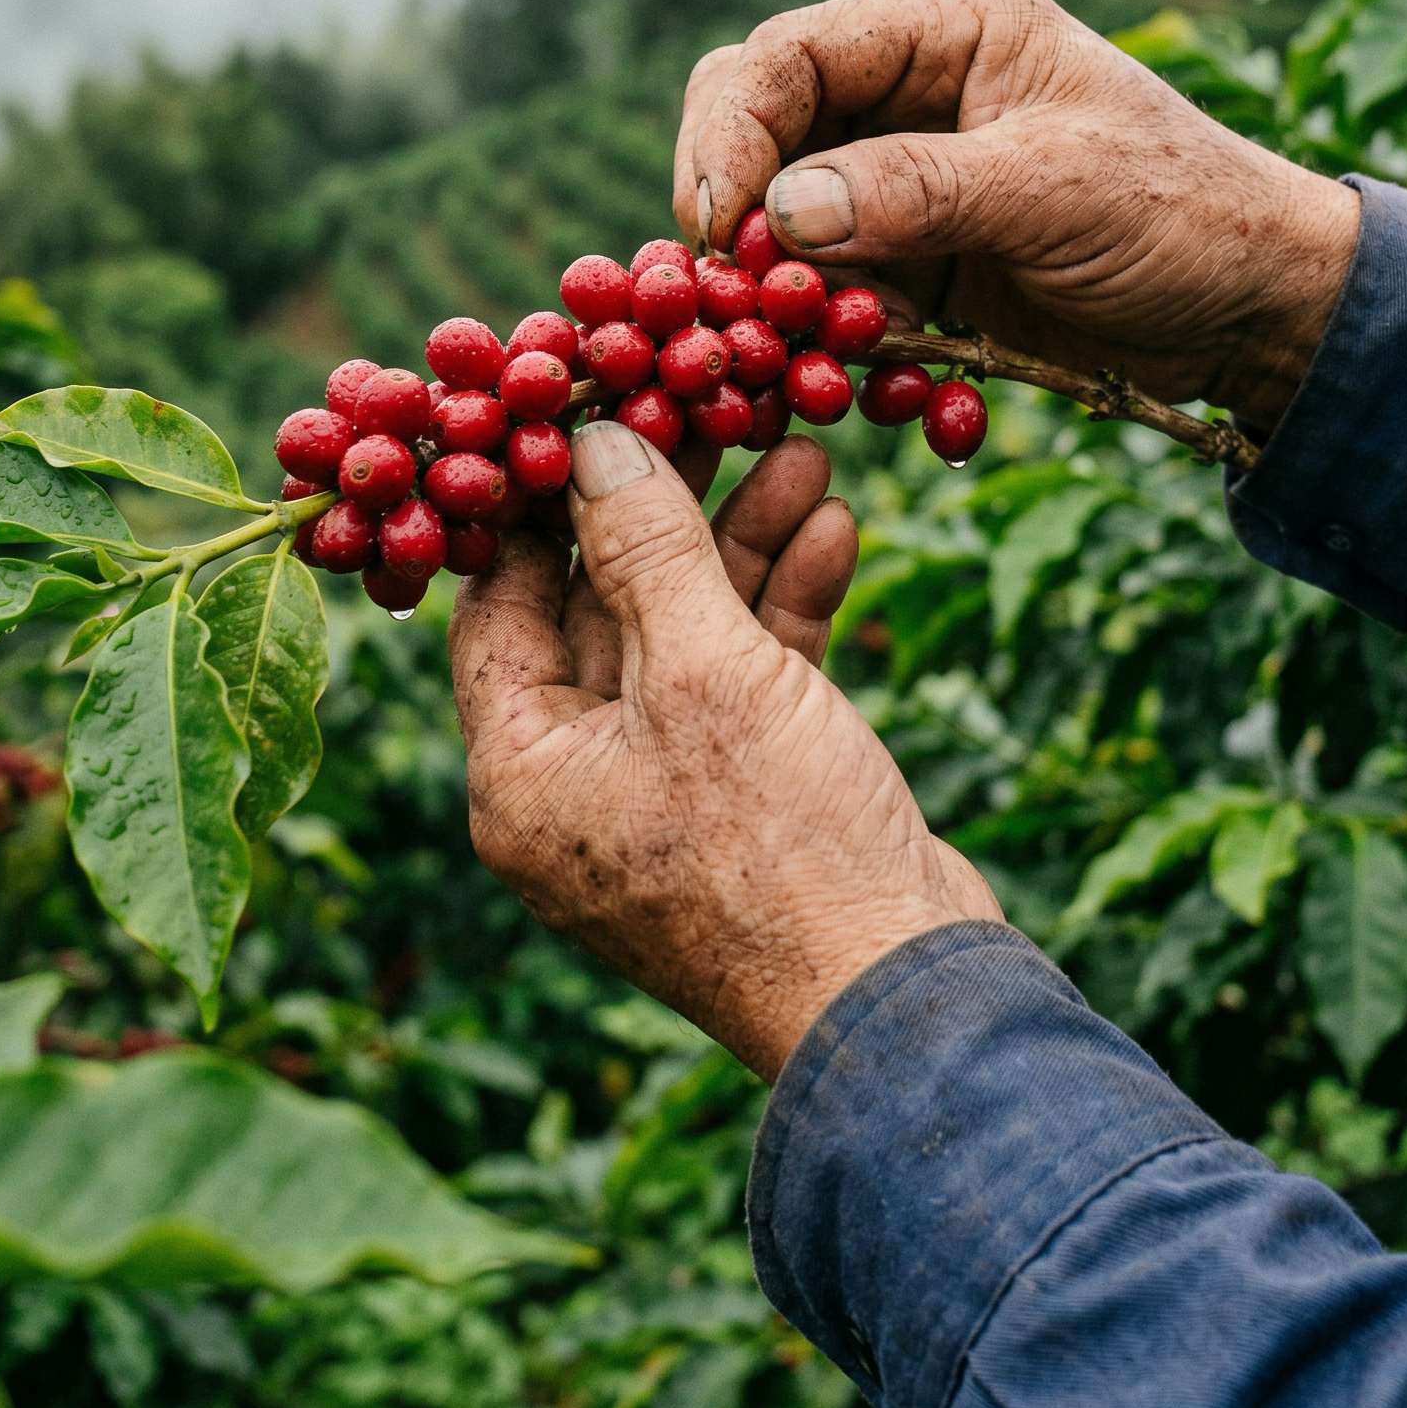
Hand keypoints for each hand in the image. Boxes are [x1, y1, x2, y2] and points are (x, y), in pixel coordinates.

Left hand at [449, 423, 1000, 1081]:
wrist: (910, 1002)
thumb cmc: (782, 847)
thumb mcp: (705, 672)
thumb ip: (647, 546)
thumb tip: (594, 440)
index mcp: (520, 774)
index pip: (496, 603)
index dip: (538, 500)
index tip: (579, 408)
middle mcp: (576, 788)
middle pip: (601, 609)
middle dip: (666, 506)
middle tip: (707, 405)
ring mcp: (665, 795)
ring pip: (685, 636)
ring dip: (741, 541)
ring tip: (800, 443)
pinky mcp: (748, 799)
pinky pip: (746, 681)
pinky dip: (783, 607)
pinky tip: (834, 526)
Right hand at [674, 0, 1359, 431]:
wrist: (1262, 310)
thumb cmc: (1185, 215)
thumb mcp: (1055, 191)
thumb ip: (916, 191)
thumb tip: (781, 213)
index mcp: (948, 29)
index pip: (786, 56)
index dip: (730, 136)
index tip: (715, 229)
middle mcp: (910, 91)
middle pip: (760, 134)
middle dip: (739, 220)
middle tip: (736, 298)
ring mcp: (906, 180)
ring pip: (783, 229)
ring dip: (789, 303)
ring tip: (812, 363)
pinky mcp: (915, 260)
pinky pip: (835, 300)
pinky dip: (845, 352)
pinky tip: (895, 394)